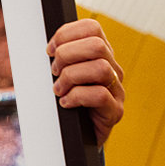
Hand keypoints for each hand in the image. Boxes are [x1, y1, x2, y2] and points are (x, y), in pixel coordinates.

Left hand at [47, 19, 124, 145]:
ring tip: (58, 90)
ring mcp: (117, 90)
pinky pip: (100, 95)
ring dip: (71, 77)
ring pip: (100, 68)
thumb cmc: (66, 103)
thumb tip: (47, 48)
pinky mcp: (115, 111)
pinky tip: (66, 103)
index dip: (66, 34)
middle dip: (67, 55)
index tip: (49, 50)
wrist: (76, 138)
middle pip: (97, 45)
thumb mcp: (60, 75)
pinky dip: (76, 97)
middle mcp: (113, 69)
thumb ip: (58, 58)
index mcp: (100, 55)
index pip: (92, 28)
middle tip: (54, 72)